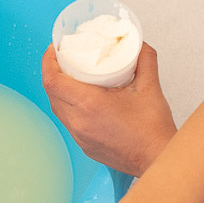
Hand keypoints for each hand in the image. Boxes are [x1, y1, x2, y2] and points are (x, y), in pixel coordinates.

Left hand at [41, 42, 175, 175]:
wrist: (155, 158)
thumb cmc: (152, 129)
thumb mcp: (150, 86)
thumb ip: (145, 59)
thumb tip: (139, 44)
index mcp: (89, 104)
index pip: (53, 81)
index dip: (48, 61)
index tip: (54, 50)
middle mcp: (79, 122)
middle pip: (51, 93)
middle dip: (52, 72)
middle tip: (63, 59)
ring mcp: (79, 136)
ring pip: (58, 108)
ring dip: (59, 90)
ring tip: (71, 76)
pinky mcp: (83, 145)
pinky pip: (68, 121)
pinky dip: (69, 106)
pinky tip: (81, 99)